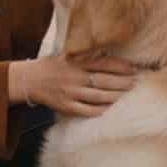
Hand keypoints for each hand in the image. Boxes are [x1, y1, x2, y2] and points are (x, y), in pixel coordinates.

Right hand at [9, 55, 139, 117]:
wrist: (29, 80)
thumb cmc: (52, 66)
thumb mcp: (67, 55)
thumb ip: (85, 56)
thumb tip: (109, 57)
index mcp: (76, 62)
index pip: (103, 63)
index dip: (121, 67)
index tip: (134, 69)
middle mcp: (75, 76)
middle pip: (104, 80)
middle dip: (123, 82)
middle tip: (137, 83)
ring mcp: (71, 92)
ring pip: (99, 96)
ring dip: (116, 96)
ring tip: (128, 96)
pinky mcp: (66, 106)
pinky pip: (87, 110)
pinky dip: (101, 110)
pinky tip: (111, 109)